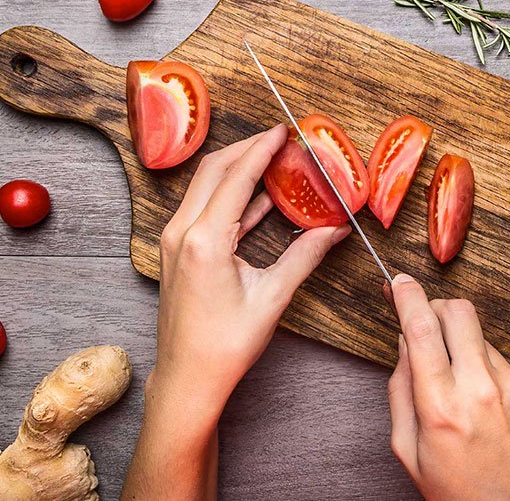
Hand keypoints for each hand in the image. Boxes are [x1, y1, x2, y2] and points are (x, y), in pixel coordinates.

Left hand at [123, 126, 349, 500]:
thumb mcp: (271, 298)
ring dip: (237, 169)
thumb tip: (335, 231)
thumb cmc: (225, 346)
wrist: (186, 379)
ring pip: (205, 186)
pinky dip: (230, 195)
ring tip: (272, 159)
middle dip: (247, 148)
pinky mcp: (177, 250)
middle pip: (214, 170)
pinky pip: (203, 207)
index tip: (283, 130)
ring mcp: (175, 240)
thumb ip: (304, 257)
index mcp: (205, 240)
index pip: (237, 177)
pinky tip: (261, 196)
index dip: (262, 149)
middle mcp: (182, 232)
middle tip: (279, 138)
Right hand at [388, 275, 509, 500]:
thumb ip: (400, 390)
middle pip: (458, 311)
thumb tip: (404, 343)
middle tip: (428, 328)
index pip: (421, 329)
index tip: (399, 282)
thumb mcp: (408, 449)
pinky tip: (490, 406)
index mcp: (442, 406)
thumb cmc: (460, 490)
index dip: (407, 297)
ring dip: (464, 347)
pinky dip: (490, 371)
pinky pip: (504, 360)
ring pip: (480, 336)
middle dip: (437, 309)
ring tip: (463, 390)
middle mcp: (482, 389)